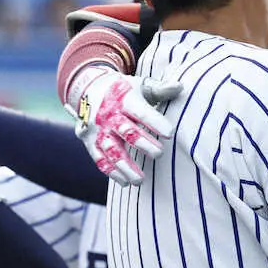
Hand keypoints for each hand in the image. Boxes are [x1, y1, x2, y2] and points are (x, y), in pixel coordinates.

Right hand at [63, 66, 181, 184]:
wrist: (88, 88)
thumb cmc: (124, 90)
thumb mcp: (140, 85)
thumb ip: (160, 89)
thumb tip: (180, 87)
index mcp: (124, 99)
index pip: (141, 112)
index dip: (155, 122)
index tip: (170, 134)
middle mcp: (108, 115)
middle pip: (125, 131)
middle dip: (142, 143)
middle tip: (159, 154)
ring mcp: (97, 130)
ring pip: (110, 149)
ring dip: (125, 166)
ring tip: (140, 180)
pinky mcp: (89, 141)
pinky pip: (99, 159)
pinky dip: (111, 172)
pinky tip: (125, 182)